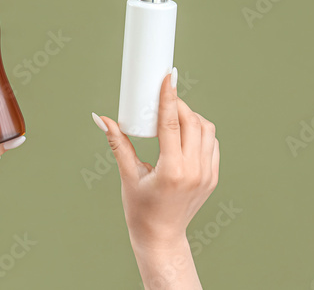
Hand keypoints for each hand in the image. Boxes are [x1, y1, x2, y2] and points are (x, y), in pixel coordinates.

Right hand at [94, 69, 218, 289]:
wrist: (161, 237)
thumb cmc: (140, 208)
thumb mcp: (127, 174)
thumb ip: (118, 143)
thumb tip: (101, 118)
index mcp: (172, 170)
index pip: (172, 124)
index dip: (169, 97)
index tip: (168, 76)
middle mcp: (193, 171)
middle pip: (192, 122)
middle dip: (179, 105)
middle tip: (164, 97)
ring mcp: (207, 175)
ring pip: (207, 130)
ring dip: (192, 117)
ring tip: (174, 114)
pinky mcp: (212, 177)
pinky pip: (212, 144)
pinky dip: (201, 132)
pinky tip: (186, 131)